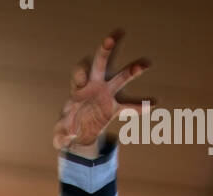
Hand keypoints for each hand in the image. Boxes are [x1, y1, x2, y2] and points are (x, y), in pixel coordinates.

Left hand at [53, 29, 153, 152]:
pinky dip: (139, 106)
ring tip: (144, 65)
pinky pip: (127, 106)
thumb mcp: (61, 133)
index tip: (82, 79)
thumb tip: (66, 138)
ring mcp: (106, 94)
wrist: (80, 131)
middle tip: (110, 40)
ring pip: (119, 79)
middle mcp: (93, 86)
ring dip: (131, 71)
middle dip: (104, 52)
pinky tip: (152, 104)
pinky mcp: (114, 107)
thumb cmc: (67, 126)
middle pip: (99, 65)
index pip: (79, 75)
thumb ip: (60, 135)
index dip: (80, 74)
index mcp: (78, 88)